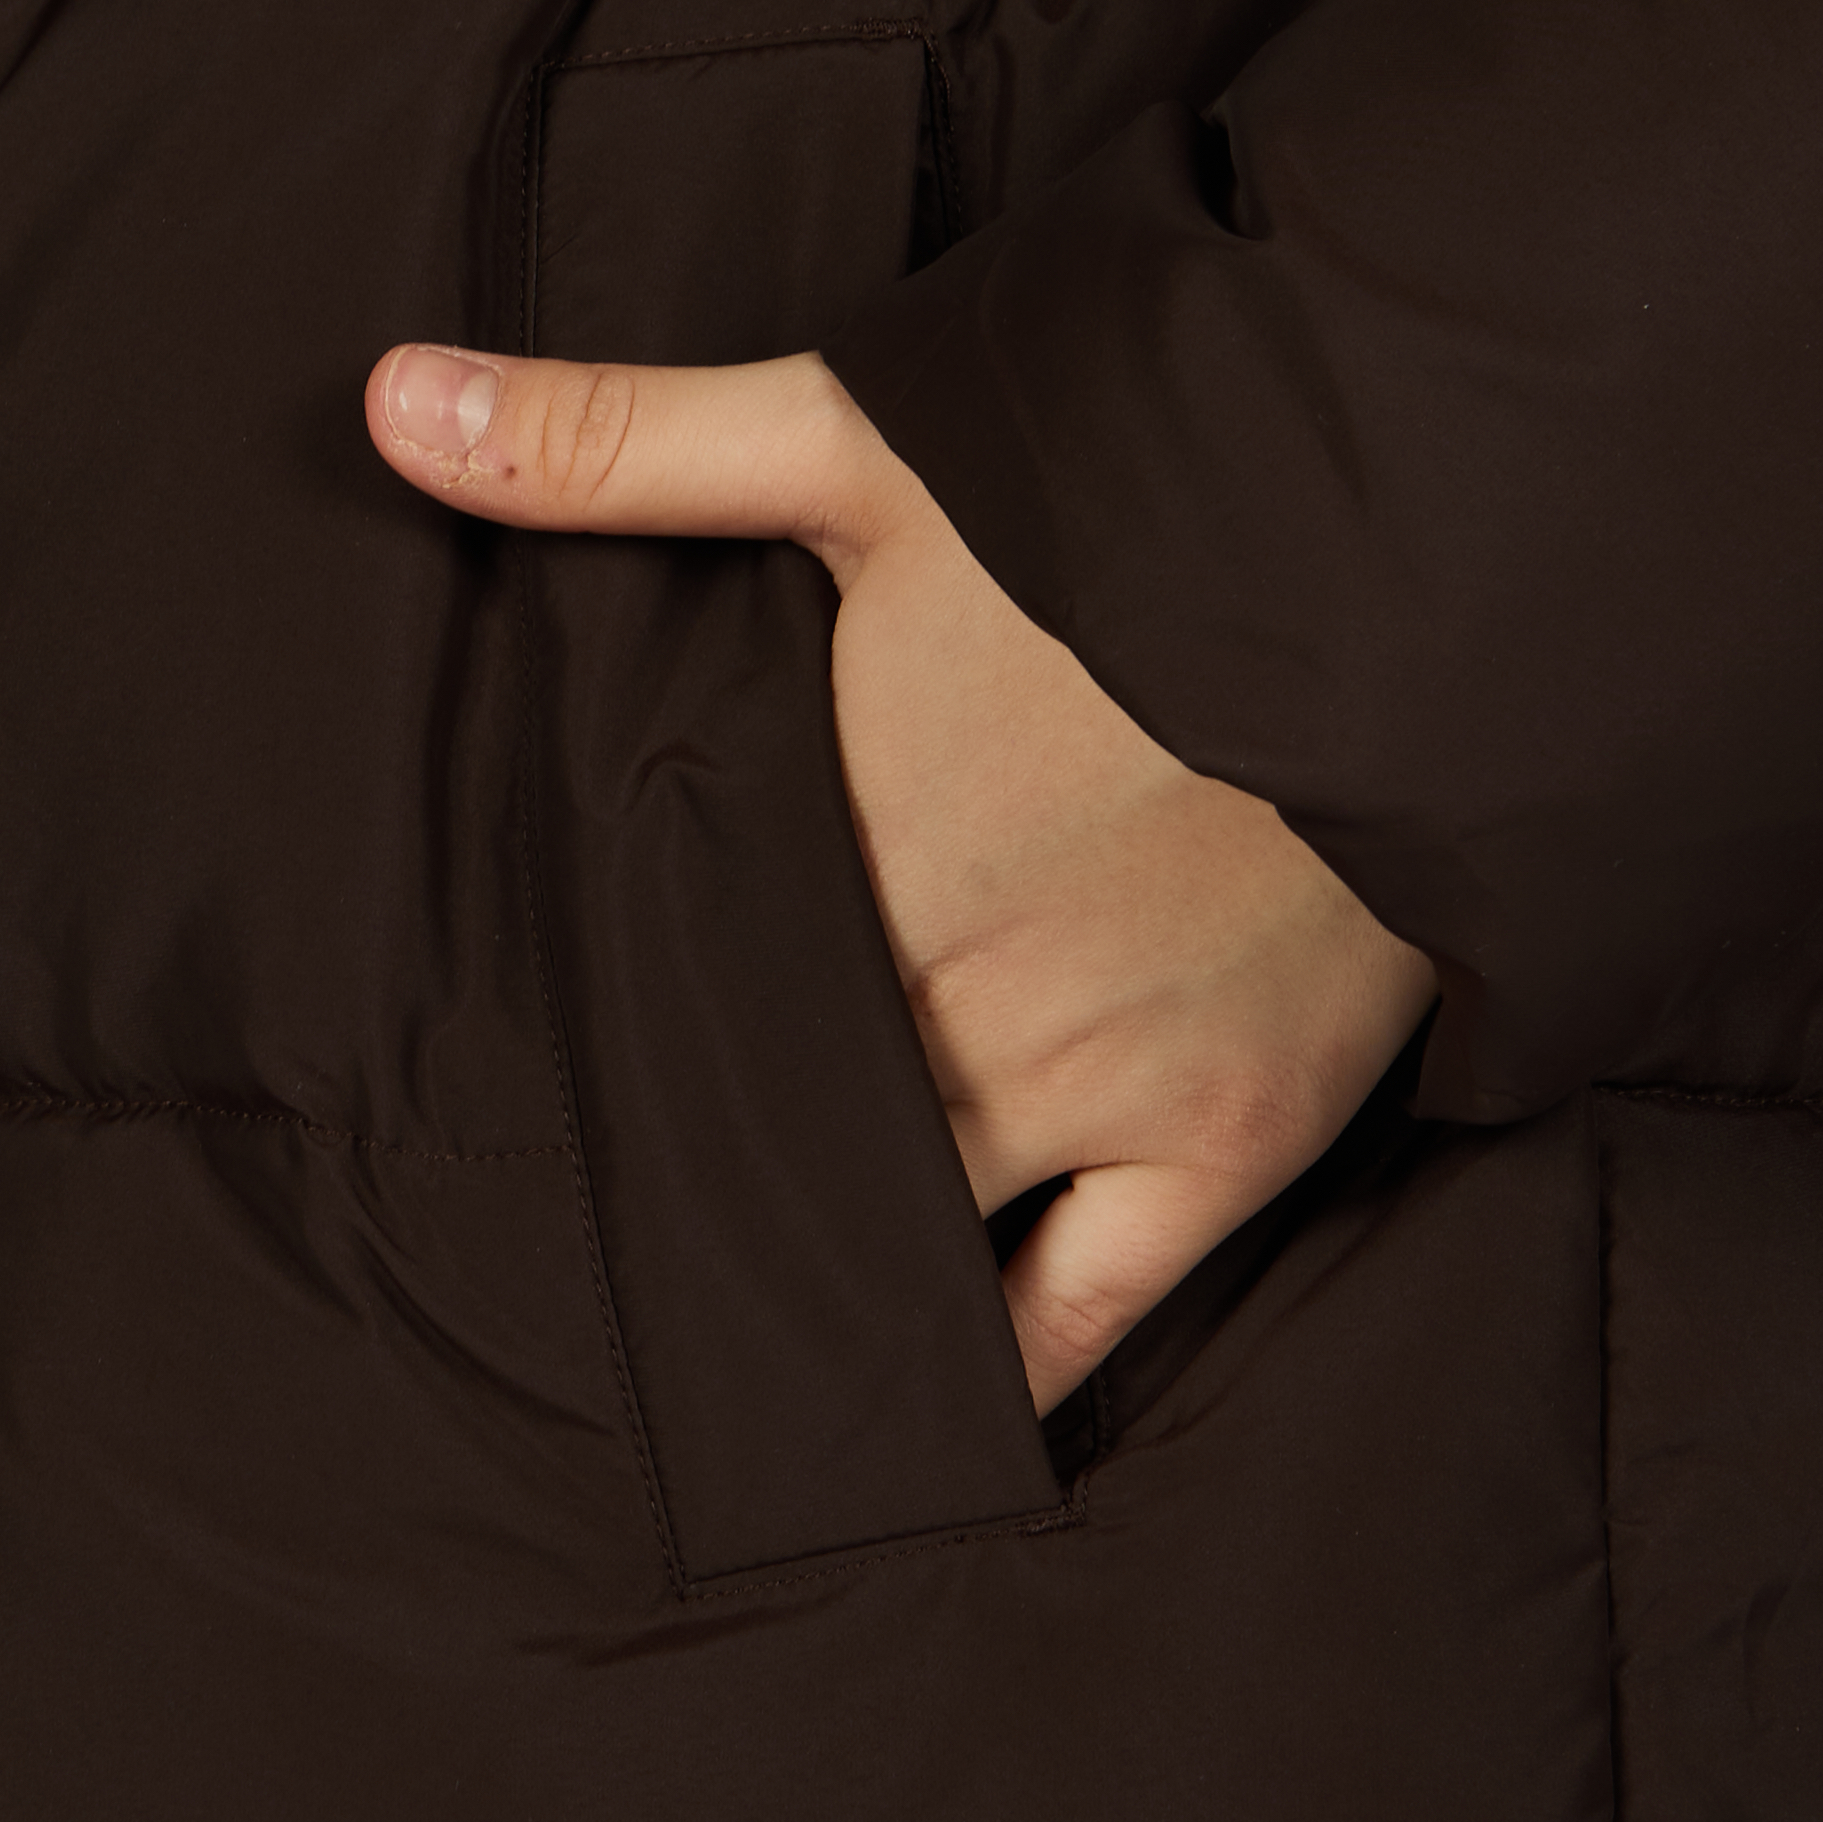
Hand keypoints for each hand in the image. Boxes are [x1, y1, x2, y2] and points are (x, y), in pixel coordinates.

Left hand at [366, 342, 1437, 1415]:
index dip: (615, 1096)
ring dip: (841, 1282)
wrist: (1434, 553)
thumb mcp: (863, 444)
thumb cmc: (1143, 500)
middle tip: (635, 1247)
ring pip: (917, 1252)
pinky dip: (1010, 1372)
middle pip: (790, 1160)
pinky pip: (1095, 1314)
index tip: (550, 1134)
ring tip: (749, 1353)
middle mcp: (959, 1015)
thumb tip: (388, 402)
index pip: (682, 1042)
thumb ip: (622, 447)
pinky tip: (938, 1419)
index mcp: (848, 871)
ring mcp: (1104, 1093)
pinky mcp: (1238, 1135)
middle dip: (720, 1195)